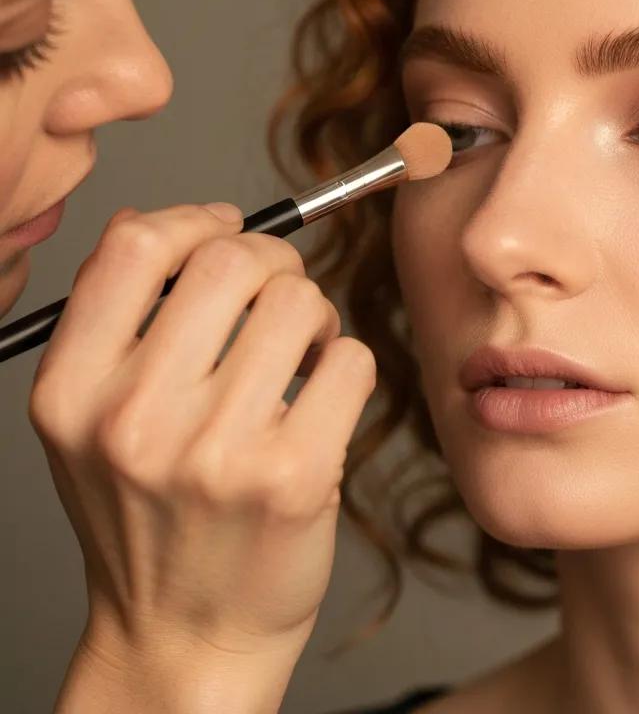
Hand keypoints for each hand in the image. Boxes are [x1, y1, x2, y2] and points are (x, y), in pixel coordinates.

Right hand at [27, 202, 375, 666]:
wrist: (185, 635)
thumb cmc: (149, 518)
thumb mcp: (89, 422)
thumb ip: (113, 320)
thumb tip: (154, 218)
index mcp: (72, 392)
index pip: (134, 246)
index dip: (193, 218)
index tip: (227, 227)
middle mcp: (133, 419)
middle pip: (230, 260)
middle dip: (273, 262)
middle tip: (282, 294)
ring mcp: (216, 452)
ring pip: (300, 301)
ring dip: (315, 315)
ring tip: (303, 353)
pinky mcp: (294, 476)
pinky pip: (350, 357)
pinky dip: (346, 363)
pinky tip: (322, 397)